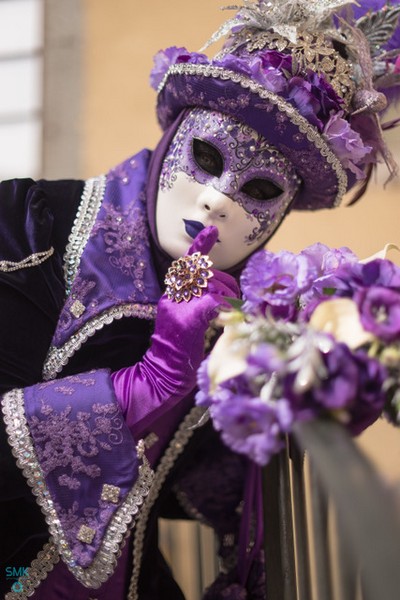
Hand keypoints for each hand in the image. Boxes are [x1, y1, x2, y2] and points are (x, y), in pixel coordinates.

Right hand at [112, 226, 239, 435]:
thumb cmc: (181, 353)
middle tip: (236, 299)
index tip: (212, 231)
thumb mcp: (190, 322)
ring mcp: (180, 305)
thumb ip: (202, 303)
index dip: (200, 246)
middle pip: (208, 273)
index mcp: (173, 294)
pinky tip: (229, 318)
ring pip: (215, 285)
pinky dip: (228, 308)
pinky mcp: (189, 318)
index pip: (187, 263)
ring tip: (233, 313)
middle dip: (228, 283)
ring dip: (231, 297)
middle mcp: (174, 295)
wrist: (164, 375)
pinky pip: (216, 302)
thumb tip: (226, 294)